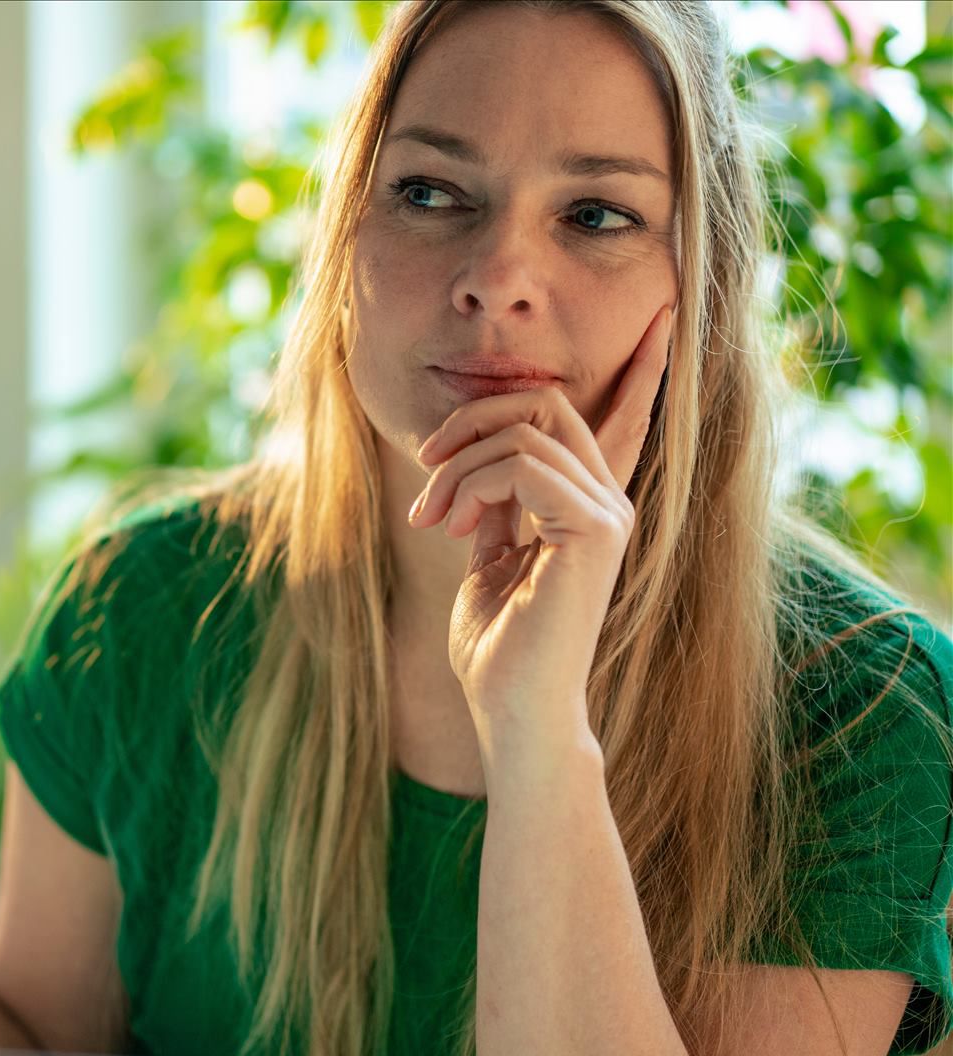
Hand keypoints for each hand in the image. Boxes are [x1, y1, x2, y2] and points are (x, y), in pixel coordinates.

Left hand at [406, 304, 672, 766]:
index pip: (620, 416)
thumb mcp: (487, 560)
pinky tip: (451, 524)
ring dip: (457, 463)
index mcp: (588, 504)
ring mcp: (607, 512)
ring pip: (522, 428)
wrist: (512, 710)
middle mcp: (609, 500)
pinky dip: (470, 482)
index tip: (664, 313)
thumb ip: (494, 505)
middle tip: (423, 472)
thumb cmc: (497, 649)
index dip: (642, 367)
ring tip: (429, 515)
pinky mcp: (593, 530)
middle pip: (543, 404)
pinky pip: (520, 461)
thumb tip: (475, 463)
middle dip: (469, 421)